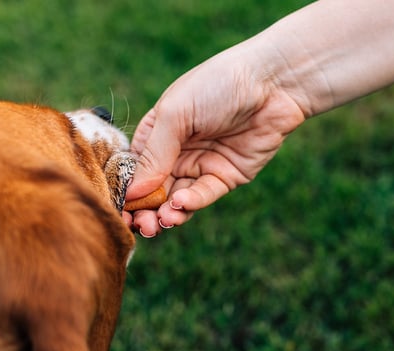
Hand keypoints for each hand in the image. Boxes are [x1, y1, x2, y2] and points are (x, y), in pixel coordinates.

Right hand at [123, 51, 305, 236]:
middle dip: (145, 209)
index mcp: (156, 133)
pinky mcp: (226, 176)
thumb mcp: (176, 114)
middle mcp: (175, 151)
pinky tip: (181, 205)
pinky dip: (191, 203)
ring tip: (160, 222)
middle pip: (153, 189)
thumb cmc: (218, 85)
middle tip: (141, 226)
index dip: (126, 190)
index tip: (120, 211)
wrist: (273, 82)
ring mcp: (200, 164)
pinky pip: (204, 195)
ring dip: (166, 212)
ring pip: (176, 198)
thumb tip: (132, 193)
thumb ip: (153, 154)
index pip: (134, 168)